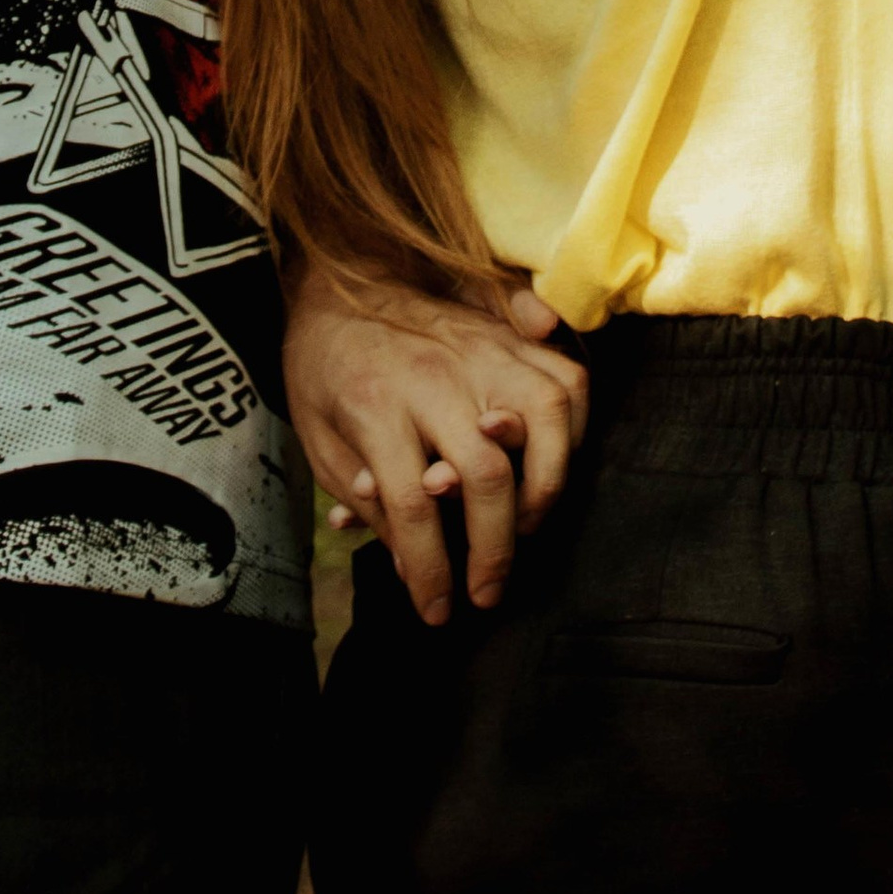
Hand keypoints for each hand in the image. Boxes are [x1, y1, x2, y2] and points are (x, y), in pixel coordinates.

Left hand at [283, 267, 589, 624]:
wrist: (335, 281)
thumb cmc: (322, 370)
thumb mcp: (317, 440)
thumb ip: (367, 500)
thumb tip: (410, 565)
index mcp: (374, 404)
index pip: (411, 506)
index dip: (427, 571)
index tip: (435, 612)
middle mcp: (435, 375)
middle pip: (487, 470)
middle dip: (494, 546)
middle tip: (488, 589)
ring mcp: (479, 347)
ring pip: (547, 412)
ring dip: (548, 481)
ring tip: (528, 523)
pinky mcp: (507, 331)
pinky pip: (567, 374)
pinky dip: (575, 423)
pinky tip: (555, 461)